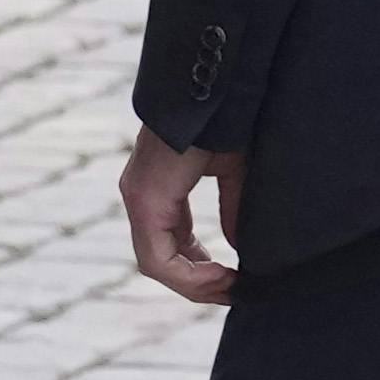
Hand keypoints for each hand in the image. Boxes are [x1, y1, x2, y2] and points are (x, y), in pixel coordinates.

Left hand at [122, 127, 244, 305]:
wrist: (214, 86)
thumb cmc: (224, 118)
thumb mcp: (233, 170)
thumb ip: (233, 210)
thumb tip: (241, 249)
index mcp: (160, 187)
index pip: (172, 244)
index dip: (202, 269)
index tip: (236, 280)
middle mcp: (142, 195)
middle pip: (163, 259)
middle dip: (200, 283)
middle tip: (235, 293)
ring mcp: (138, 197)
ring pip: (157, 264)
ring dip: (195, 284)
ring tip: (232, 289)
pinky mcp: (144, 199)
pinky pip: (156, 258)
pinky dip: (189, 275)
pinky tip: (223, 278)